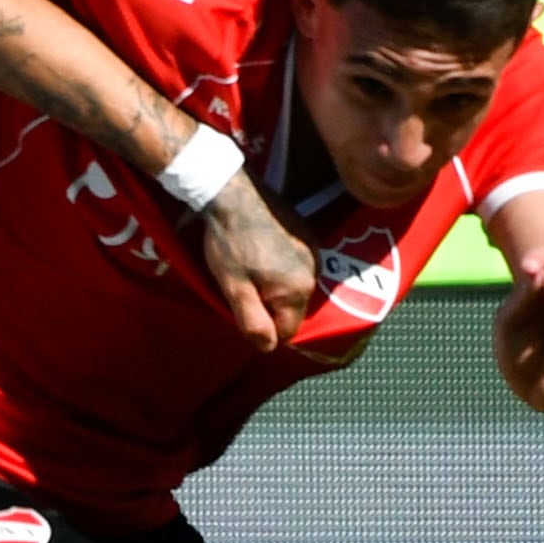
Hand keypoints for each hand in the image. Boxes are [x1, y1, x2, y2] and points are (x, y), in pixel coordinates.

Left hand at [193, 179, 315, 351]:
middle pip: (292, 309)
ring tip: (249, 267)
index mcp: (298, 289)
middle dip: (269, 306)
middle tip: (242, 285)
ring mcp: (314, 251)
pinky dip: (280, 267)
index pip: (288, 332)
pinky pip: (296, 266)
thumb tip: (269, 349)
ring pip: (294, 288)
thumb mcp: (233, 288)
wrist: (232, 193)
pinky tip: (260, 252)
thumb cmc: (229, 243)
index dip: (264, 328)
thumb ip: (253, 322)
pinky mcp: (307, 235)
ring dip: (274, 286)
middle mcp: (314, 272)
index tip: (243, 309)